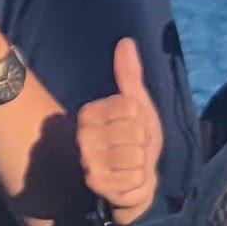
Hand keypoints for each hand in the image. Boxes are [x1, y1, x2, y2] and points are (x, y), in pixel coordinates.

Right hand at [76, 34, 164, 220]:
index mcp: (90, 112)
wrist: (133, 182)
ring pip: (135, 156)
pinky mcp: (97, 184)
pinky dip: (139, 181)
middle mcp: (83, 135)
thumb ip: (130, 75)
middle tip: (133, 148)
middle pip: (135, 132)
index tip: (133, 125)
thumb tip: (126, 41)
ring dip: (141, 163)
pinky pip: (135, 177)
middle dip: (143, 143)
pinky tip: (128, 180)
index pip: (131, 107)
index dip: (141, 118)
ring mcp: (88, 160)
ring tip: (130, 165)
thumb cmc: (135, 141)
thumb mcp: (138, 106)